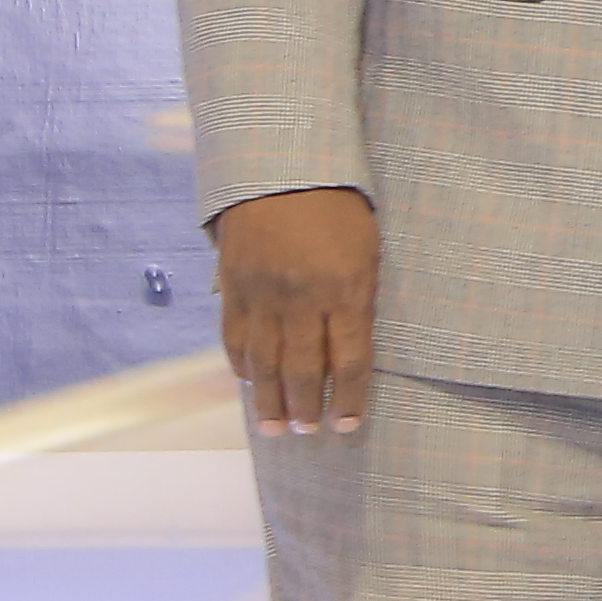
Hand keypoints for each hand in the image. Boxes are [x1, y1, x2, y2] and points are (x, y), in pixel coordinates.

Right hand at [214, 186, 382, 440]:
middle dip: (306, 407)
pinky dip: (240, 366)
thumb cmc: (340, 207)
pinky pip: (234, 337)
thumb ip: (360, 298)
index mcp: (346, 289)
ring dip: (269, 399)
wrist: (281, 167)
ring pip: (263, 361)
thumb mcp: (368, 249)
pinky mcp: (232, 285)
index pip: (349, 360)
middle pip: (302, 369)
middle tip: (308, 432)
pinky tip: (248, 385)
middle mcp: (302, 298)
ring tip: (275, 427)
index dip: (348, 398)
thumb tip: (353, 348)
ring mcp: (262, 293)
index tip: (347, 426)